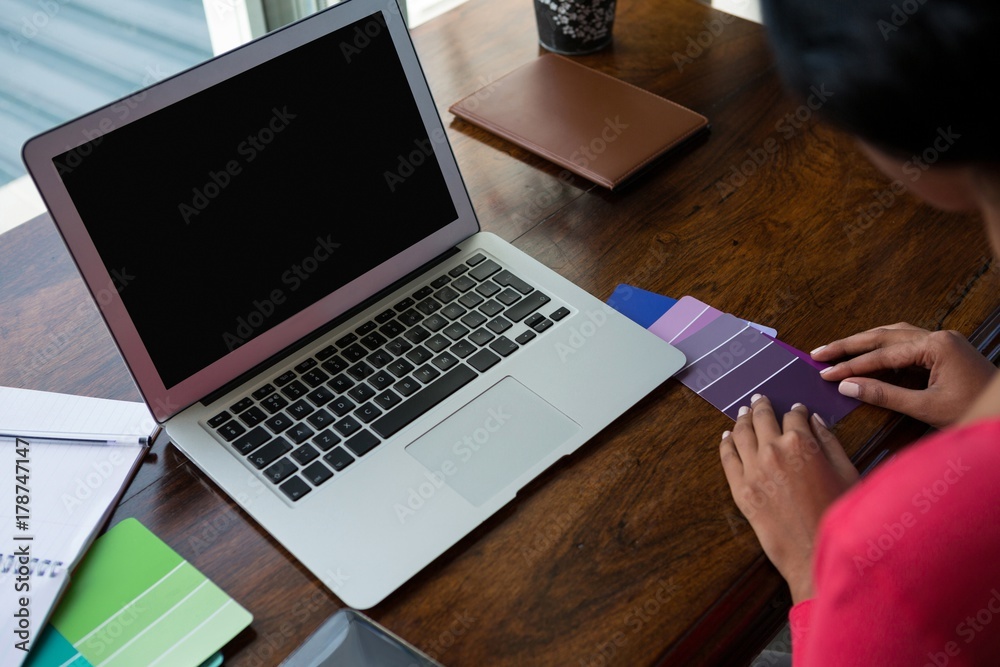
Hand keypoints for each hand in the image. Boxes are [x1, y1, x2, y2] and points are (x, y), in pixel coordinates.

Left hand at [719, 396, 858, 603]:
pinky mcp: (740, 488)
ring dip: (742, 419)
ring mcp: (753, 469)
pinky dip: (726, 443)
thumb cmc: (837, 514)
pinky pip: (727, 457)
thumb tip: (814, 419)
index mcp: (802, 443)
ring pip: (741, 433)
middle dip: (762, 406)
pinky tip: (728, 437)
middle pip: (762, 418)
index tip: (796, 410)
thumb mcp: (846, 471)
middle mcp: (773, 450)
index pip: (794, 416)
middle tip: (759, 400)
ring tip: (743, 412)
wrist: (814, 551)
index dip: (796, 411)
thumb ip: (829, 441)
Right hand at [812, 323, 995, 428]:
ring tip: (837, 350)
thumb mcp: (926, 407)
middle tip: (819, 353)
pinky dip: (882, 348)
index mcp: (936, 346)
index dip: (851, 365)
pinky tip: (868, 354)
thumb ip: (885, 394)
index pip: (883, 354)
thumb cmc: (976, 412)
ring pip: (893, 334)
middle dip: (849, 345)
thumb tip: (848, 386)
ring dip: (864, 342)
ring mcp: (942, 341)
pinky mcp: (944, 350)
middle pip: (883, 335)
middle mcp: (938, 336)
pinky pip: (906, 342)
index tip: (825, 374)